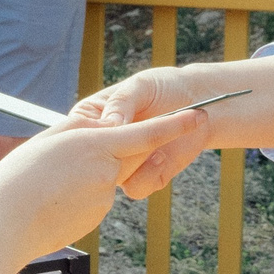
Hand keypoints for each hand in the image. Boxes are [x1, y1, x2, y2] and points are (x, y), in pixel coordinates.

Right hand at [0, 109, 209, 251]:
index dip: (174, 124)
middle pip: (126, 154)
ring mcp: (103, 197)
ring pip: (105, 177)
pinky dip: (77, 197)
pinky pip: (94, 198)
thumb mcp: (50, 138)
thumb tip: (106, 129)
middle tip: (67, 159)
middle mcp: (106, 171)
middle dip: (112, 150)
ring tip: (46, 183)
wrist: (3, 227)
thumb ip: (83, 129)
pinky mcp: (96, 217)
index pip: (145, 133)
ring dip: (83, 176)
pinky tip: (51, 201)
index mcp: (95, 145)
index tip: (197, 116)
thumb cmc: (18, 179)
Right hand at [72, 68, 219, 196]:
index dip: (82, 137)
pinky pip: (136, 187)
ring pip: (114, 179)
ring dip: (133, 166)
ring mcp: (123, 164)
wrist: (198, 102)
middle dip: (107, 157)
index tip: (104, 132)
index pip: (76, 132)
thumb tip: (111, 125)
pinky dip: (148, 175)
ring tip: (154, 149)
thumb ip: (123, 102)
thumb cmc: (164, 87)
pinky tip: (161, 157)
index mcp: (94, 118)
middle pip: (93, 162)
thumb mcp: (140, 85)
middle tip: (131, 143)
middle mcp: (105, 145)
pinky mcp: (144, 177)